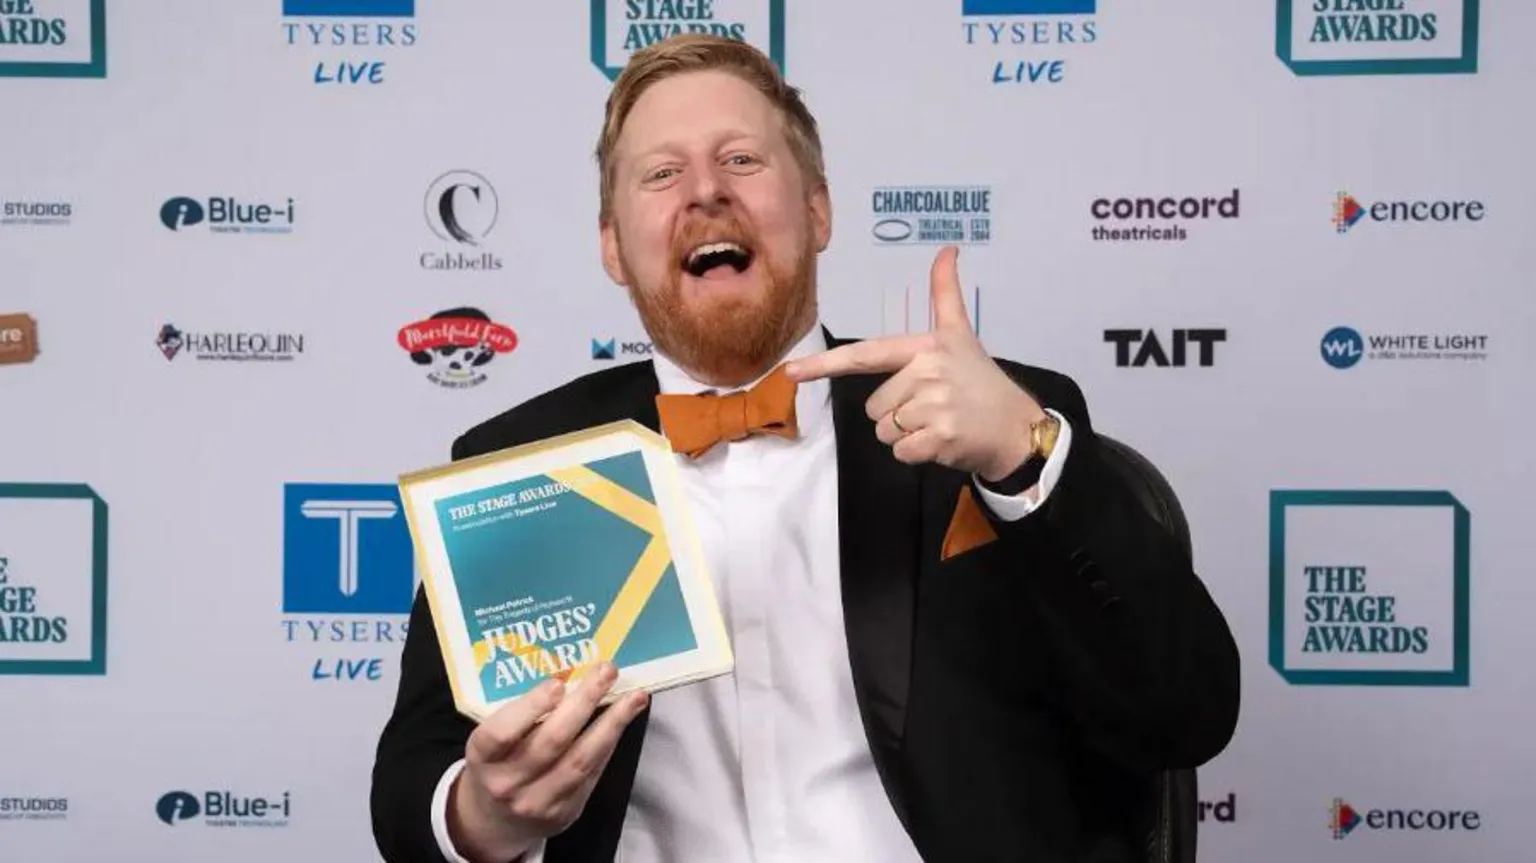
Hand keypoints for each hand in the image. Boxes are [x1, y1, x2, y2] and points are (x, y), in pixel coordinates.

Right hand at [449, 662, 648, 860]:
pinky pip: (592, 773)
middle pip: (551, 742)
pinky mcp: (564, 813)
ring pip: (580, 760)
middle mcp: (507, 783)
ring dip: (612, 724)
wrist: (495, 823)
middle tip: (607, 671)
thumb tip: (569, 677)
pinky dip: (609, 743)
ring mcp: (537, 802)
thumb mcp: (491, 742)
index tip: (557, 683)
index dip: (530, 707)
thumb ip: (519, 716)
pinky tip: (623, 721)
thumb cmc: (496, 765)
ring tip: (635, 697)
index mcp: (482, 758)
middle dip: (584, 702)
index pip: (501, 733)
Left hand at [784, 245, 1045, 481]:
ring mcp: (934, 406)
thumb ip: (947, 293)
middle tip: (934, 408)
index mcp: (925, 347)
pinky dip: (918, 454)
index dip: (824, 364)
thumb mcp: (961, 334)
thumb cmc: (981, 381)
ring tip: (939, 423)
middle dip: (898, 414)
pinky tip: (943, 442)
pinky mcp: (939, 438)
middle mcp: (927, 372)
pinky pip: (901, 452)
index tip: (789, 372)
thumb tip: (947, 248)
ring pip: (884, 431)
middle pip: (874, 406)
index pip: (866, 355)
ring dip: (907, 435)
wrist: (1016, 426)